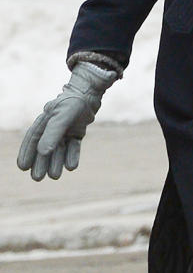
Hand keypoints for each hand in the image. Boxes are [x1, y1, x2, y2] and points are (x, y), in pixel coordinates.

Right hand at [17, 61, 118, 180]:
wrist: (90, 94)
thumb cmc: (73, 103)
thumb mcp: (62, 117)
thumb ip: (53, 133)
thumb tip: (43, 153)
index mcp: (44, 121)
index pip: (32, 139)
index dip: (27, 153)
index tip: (22, 167)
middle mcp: (53, 127)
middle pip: (45, 148)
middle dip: (41, 163)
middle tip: (37, 178)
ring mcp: (66, 130)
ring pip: (59, 150)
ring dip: (56, 163)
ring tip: (54, 177)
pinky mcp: (77, 133)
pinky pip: (73, 146)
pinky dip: (72, 156)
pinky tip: (71, 167)